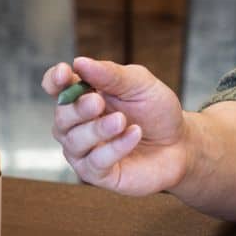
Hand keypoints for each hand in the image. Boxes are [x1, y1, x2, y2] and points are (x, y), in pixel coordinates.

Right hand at [43, 56, 192, 195]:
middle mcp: (77, 124)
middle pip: (62, 116)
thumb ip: (111, 74)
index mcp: (83, 96)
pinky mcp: (98, 173)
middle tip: (98, 102)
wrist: (180, 142)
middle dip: (78, 108)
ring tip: (122, 121)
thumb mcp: (140, 84)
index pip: (56, 87)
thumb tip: (80, 62)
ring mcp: (85, 151)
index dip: (55, 80)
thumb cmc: (157, 110)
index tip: (66, 73)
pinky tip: (134, 134)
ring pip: (74, 141)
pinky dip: (114, 147)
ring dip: (97, 129)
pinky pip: (95, 162)